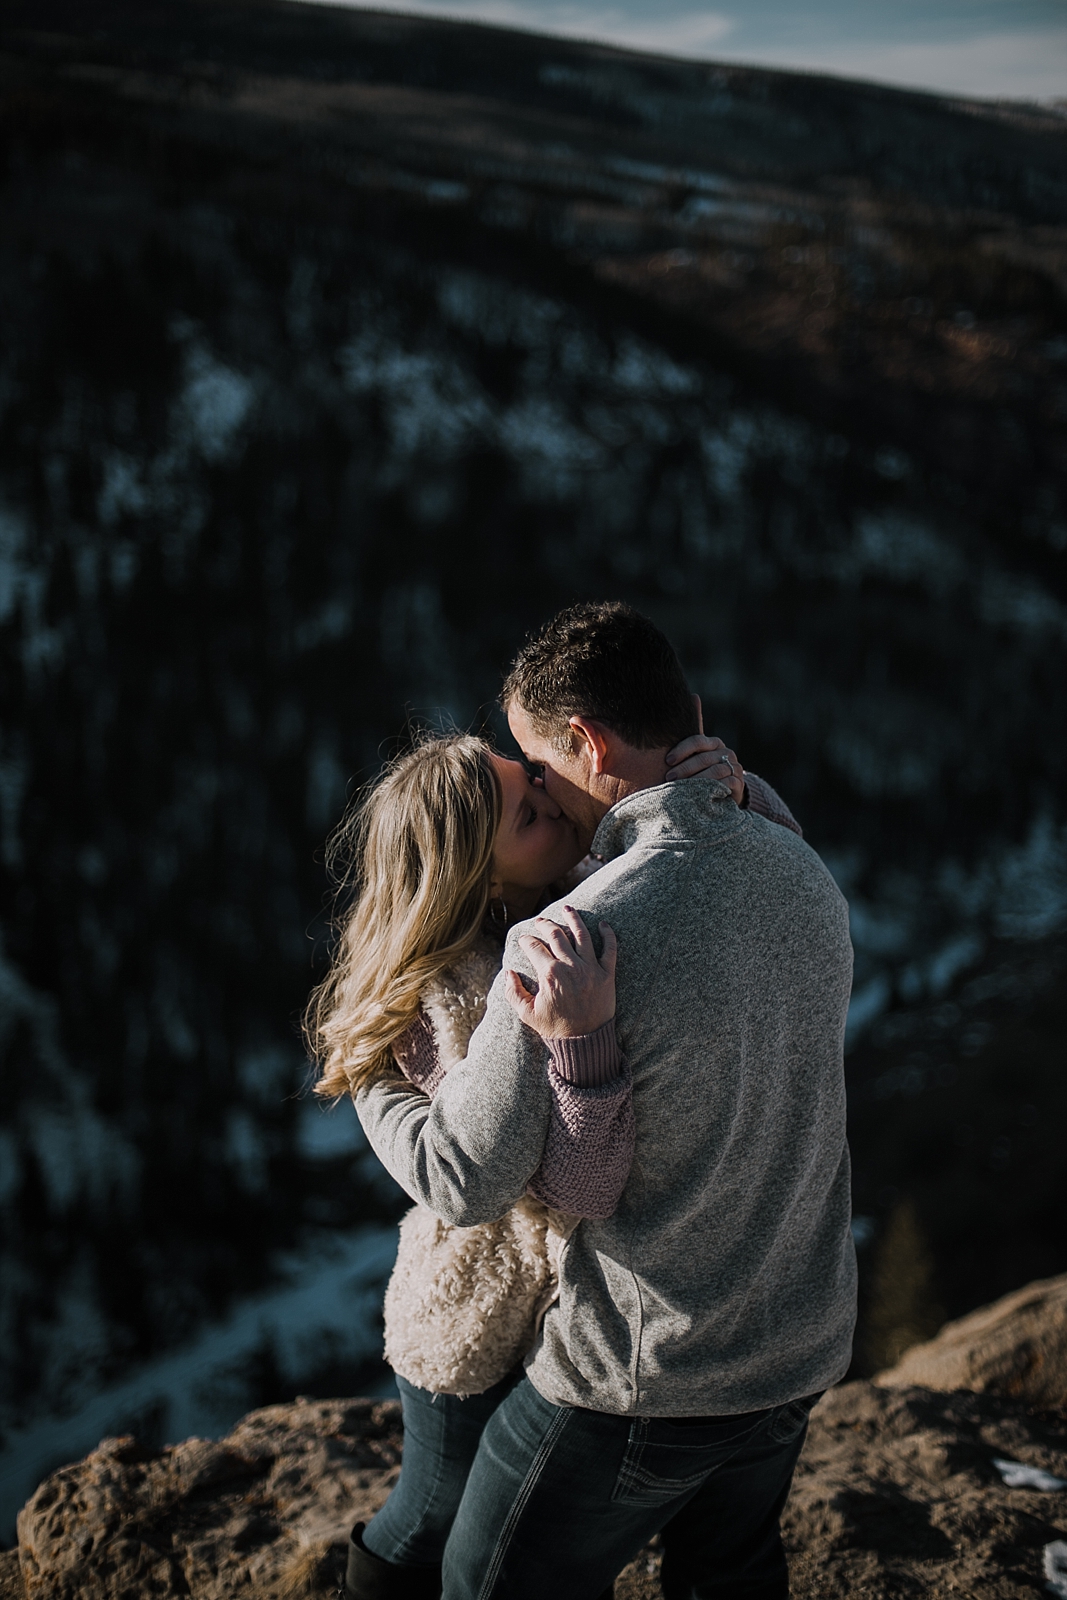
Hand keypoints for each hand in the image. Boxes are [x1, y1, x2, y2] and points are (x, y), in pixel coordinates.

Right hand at [503, 906, 616, 1038]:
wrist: (585, 1044)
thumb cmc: (555, 1029)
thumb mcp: (527, 1014)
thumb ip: (513, 992)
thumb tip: (508, 973)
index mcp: (549, 975)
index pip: (534, 947)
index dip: (526, 940)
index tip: (524, 939)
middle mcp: (570, 967)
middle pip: (556, 935)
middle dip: (545, 924)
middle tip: (540, 921)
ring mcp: (591, 969)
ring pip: (582, 934)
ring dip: (573, 918)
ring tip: (567, 908)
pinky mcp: (607, 974)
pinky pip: (610, 948)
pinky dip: (608, 934)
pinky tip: (603, 924)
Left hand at [664, 734, 744, 803]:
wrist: (725, 794)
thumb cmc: (701, 776)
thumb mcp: (693, 765)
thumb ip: (680, 759)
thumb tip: (649, 759)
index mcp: (713, 744)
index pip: (697, 741)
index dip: (682, 750)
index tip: (667, 761)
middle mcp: (726, 752)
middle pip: (704, 757)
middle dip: (685, 768)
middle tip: (669, 778)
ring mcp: (734, 767)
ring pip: (715, 770)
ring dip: (696, 780)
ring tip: (682, 788)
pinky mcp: (739, 782)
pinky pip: (726, 783)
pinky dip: (712, 788)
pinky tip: (700, 794)